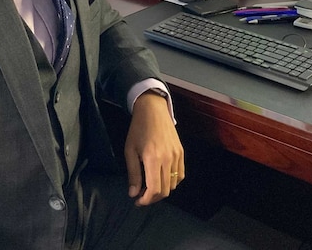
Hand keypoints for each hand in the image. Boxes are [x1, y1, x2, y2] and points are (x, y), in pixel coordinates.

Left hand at [124, 92, 183, 206]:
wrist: (153, 110)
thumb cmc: (138, 129)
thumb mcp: (130, 151)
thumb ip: (133, 174)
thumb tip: (134, 193)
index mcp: (153, 158)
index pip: (154, 189)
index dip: (146, 200)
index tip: (138, 201)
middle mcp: (168, 159)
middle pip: (165, 190)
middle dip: (153, 197)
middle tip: (142, 196)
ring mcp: (177, 156)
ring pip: (174, 184)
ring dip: (162, 190)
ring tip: (151, 187)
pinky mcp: (181, 152)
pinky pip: (181, 174)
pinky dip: (172, 182)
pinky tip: (162, 179)